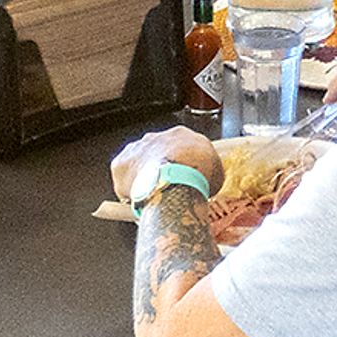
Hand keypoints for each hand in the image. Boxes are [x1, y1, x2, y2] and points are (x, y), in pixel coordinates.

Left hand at [109, 124, 224, 202]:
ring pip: (138, 165)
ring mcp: (136, 149)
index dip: (182, 166)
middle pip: (156, 154)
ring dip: (143, 178)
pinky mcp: (120, 164)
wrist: (175, 178)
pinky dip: (128, 190)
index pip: (180, 148)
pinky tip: (138, 202)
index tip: (184, 180)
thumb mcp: (216, 174)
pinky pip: (123, 179)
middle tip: (168, 188)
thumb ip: (208, 174)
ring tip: (152, 197)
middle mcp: (155, 138)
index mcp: (180, 135)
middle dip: (160, 169)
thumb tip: (208, 185)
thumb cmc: (197, 174)